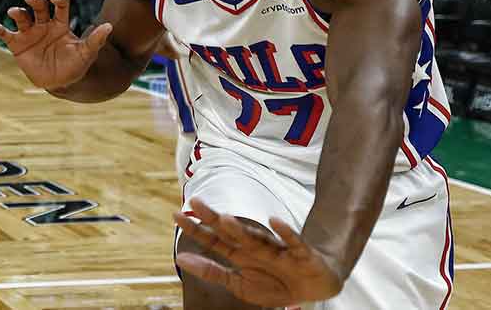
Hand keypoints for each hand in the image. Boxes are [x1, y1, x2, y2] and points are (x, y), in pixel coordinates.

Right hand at [0, 0, 111, 90]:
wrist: (60, 82)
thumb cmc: (75, 65)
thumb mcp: (86, 53)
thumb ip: (95, 40)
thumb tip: (109, 26)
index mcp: (61, 23)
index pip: (59, 6)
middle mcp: (44, 24)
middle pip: (38, 7)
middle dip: (36, 1)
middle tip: (32, 0)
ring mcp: (29, 33)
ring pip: (21, 17)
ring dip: (18, 12)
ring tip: (15, 12)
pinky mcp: (17, 44)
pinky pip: (2, 32)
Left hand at [174, 198, 344, 306]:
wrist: (314, 288)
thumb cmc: (275, 283)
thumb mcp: (239, 284)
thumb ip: (211, 271)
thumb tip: (180, 258)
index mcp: (240, 255)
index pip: (214, 240)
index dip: (196, 229)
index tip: (176, 214)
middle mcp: (256, 248)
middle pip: (232, 232)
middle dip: (213, 219)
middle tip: (195, 202)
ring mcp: (278, 250)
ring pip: (258, 238)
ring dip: (242, 229)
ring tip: (225, 218)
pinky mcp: (301, 255)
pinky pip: (293, 243)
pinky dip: (286, 233)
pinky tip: (275, 221)